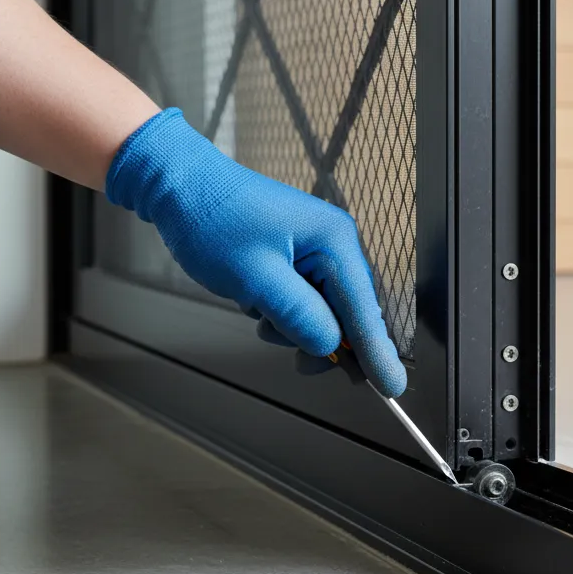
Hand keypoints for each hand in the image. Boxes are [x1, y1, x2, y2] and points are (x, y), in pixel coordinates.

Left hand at [106, 108, 406, 397]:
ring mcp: (317, 251)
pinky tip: (255, 300)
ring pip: (323, 312)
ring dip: (292, 325)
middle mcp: (335, 245)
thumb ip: (299, 315)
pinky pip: (305, 300)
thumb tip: (330, 346)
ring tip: (256, 309)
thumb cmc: (212, 220)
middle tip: (293, 358)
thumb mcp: (255, 277)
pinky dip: (282, 312)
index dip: (377, 353)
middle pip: (348, 314)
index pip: (364, 310)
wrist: (178, 184)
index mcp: (334, 242)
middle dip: (320, 338)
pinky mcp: (298, 258)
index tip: (393, 389)